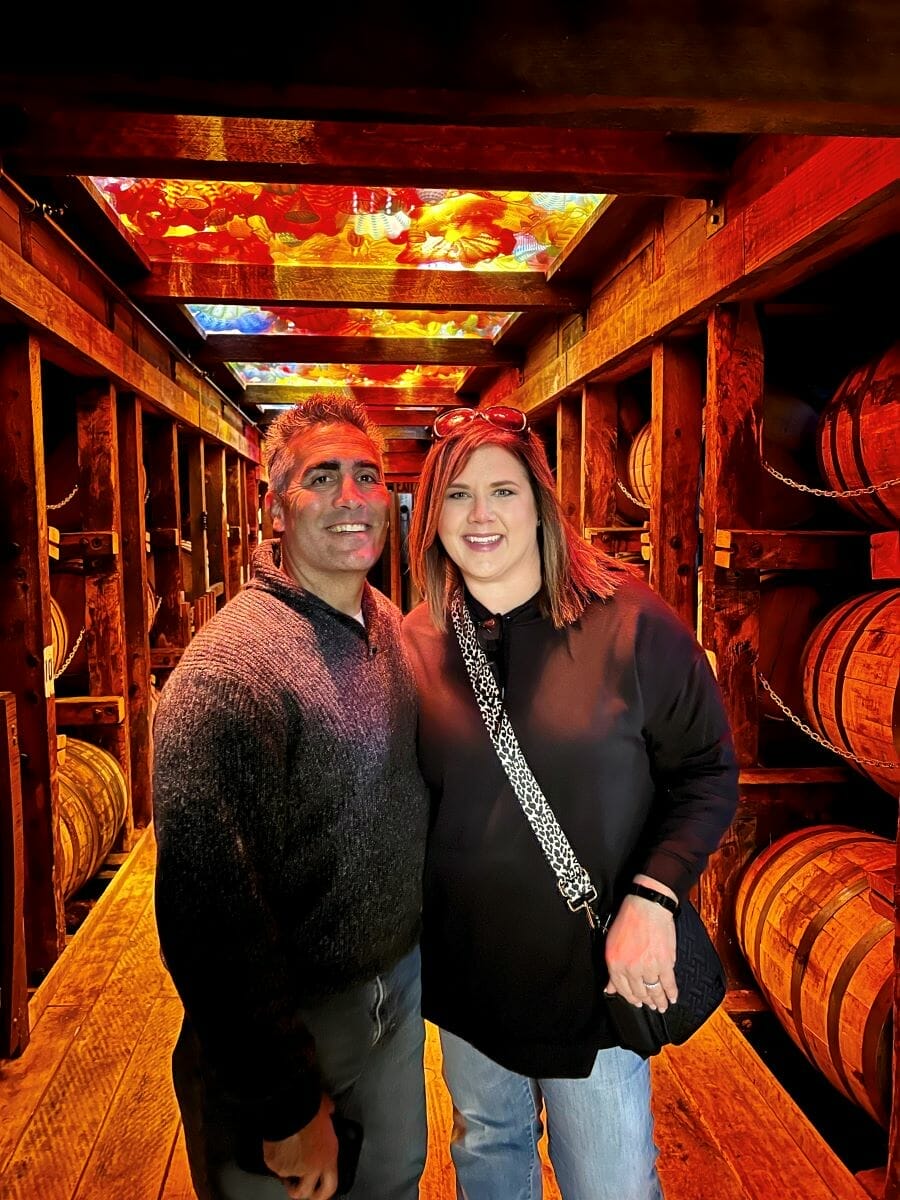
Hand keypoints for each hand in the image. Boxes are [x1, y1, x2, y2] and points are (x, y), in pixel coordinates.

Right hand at [262, 1096, 338, 1199]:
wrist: (291, 1108)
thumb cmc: (311, 1108)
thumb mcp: (327, 1111)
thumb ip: (329, 1117)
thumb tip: (328, 1110)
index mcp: (328, 1159)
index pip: (329, 1188)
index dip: (323, 1193)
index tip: (319, 1193)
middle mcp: (310, 1169)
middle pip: (303, 1193)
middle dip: (299, 1190)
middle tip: (295, 1184)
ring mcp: (290, 1169)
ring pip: (286, 1177)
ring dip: (286, 1168)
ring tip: (285, 1151)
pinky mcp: (274, 1164)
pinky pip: (274, 1165)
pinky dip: (275, 1157)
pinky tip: (277, 1144)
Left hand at [603, 885, 677, 1010]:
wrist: (647, 906)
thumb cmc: (629, 919)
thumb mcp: (612, 944)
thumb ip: (612, 969)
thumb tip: (610, 988)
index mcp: (615, 963)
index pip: (621, 989)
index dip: (630, 998)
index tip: (636, 1002)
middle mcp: (630, 968)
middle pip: (638, 992)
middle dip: (645, 1001)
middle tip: (651, 1005)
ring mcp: (648, 966)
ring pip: (654, 990)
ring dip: (659, 1000)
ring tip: (662, 1005)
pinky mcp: (664, 963)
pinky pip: (668, 983)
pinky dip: (672, 992)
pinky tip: (673, 997)